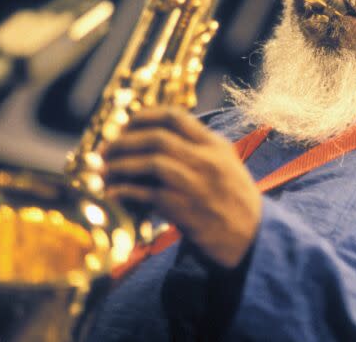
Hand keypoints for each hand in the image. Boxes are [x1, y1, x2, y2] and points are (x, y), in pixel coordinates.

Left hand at [103, 106, 260, 267]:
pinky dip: (125, 191)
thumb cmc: (235, 200)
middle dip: (125, 141)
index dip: (144, 117)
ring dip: (121, 165)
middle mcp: (206, 160)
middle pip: (157, 137)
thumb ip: (199, 147)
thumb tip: (157, 136)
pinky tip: (113, 193)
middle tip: (106, 149)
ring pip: (150, 162)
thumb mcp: (226, 164)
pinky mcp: (184, 209)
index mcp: (215, 145)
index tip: (126, 125)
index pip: (175, 117)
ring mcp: (195, 184)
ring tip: (104, 171)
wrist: (251, 237)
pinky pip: (147, 194)